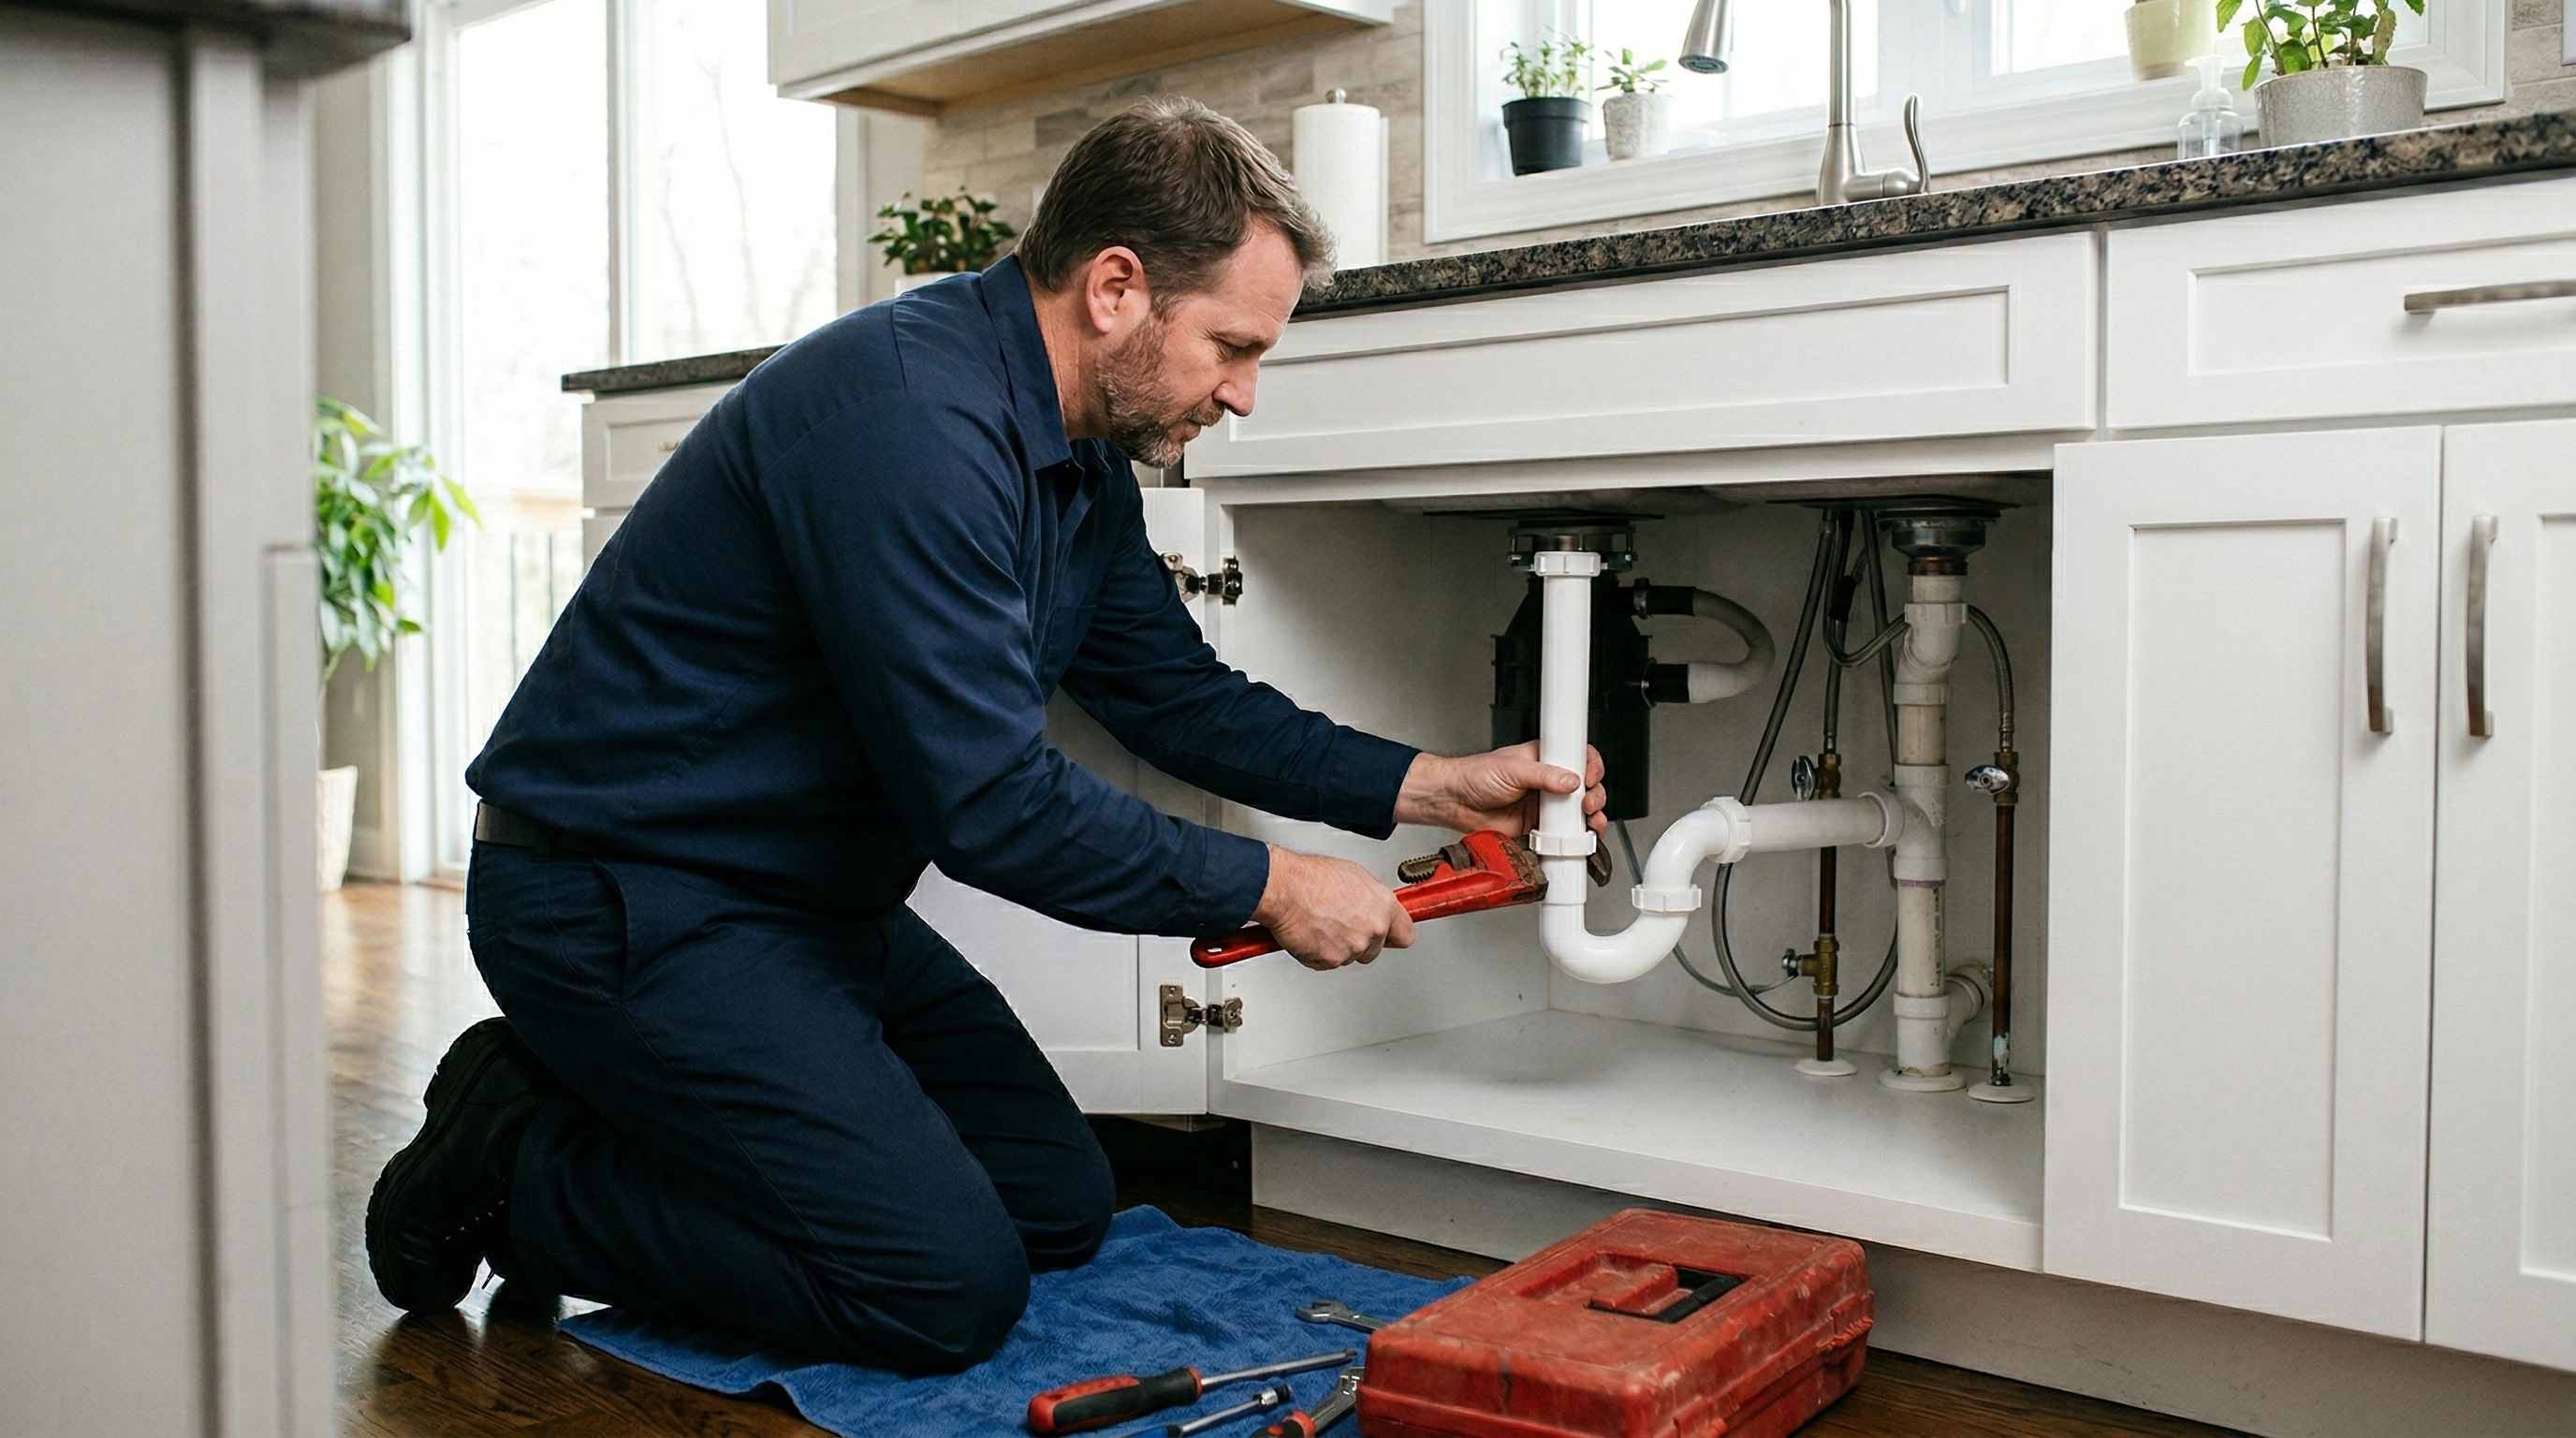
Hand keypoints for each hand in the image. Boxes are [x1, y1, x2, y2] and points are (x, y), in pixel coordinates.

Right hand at [1252, 846, 1413, 970]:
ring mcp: (1352, 947)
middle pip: (1375, 949)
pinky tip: (1311, 932)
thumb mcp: (1354, 876)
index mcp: (1383, 907)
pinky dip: (1318, 952)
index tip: (1391, 935)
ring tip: (1321, 923)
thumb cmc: (1311, 878)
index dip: (1394, 935)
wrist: (1284, 889)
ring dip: (1337, 946)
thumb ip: (1370, 898)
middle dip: (1360, 940)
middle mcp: (1372, 929)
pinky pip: (1327, 962)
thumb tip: (1372, 906)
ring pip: (1350, 956)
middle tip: (1341, 923)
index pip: (1405, 934)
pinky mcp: (1330, 960)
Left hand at [1393, 743, 1608, 839]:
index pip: (1579, 758)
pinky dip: (1575, 839)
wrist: (1453, 802)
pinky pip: (1563, 835)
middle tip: (1587, 804)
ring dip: (1591, 819)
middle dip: (1595, 796)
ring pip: (1579, 813)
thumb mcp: (1511, 768)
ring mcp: (1545, 806)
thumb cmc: (1475, 776)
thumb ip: (1543, 775)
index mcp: (1545, 759)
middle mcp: (1549, 782)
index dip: (1591, 766)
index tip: (1591, 777)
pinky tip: (1579, 839)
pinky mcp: (1538, 828)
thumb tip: (1571, 780)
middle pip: (1586, 787)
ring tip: (1590, 823)